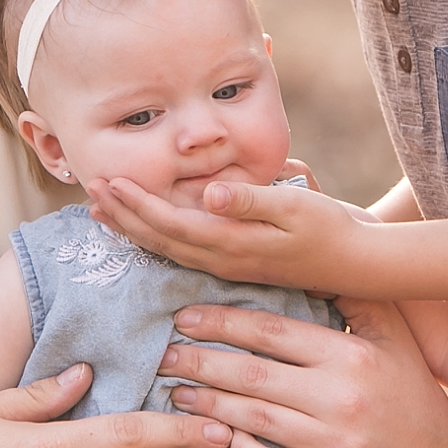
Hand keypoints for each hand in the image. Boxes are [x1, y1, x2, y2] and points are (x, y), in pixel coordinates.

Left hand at [87, 176, 370, 291]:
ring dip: (134, 229)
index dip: (136, 203)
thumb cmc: (329, 228)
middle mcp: (222, 259)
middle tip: (90, 191)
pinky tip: (148, 232)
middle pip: (159, 239)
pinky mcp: (236, 264)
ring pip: (168, 249)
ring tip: (104, 212)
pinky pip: (183, 253)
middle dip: (123, 216)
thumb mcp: (295, 208)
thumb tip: (210, 193)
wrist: (357, 264)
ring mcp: (228, 266)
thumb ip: (251, 200)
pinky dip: (157, 238)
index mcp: (231, 242)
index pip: (170, 222)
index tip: (107, 181)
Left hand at [155, 297, 447, 447]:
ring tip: (177, 393)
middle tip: (165, 356)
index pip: (272, 333)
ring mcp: (334, 445)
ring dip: (207, 406)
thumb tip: (313, 258)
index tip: (184, 318)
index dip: (222, 324)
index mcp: (351, 355)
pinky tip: (217, 436)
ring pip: (253, 419)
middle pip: (252, 377)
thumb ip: (356, 297)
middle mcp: (341, 399)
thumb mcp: (392, 336)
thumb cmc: (404, 389)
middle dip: (201, 364)